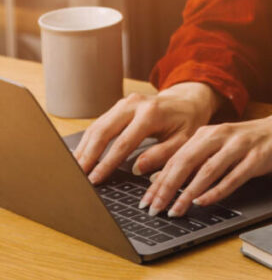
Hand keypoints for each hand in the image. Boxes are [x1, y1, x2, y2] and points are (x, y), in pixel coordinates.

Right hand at [74, 82, 222, 184]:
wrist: (188, 100)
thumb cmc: (187, 122)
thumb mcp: (184, 140)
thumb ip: (163, 154)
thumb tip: (138, 169)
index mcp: (151, 114)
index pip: (123, 143)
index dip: (106, 163)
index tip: (95, 179)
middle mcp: (134, 104)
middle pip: (103, 131)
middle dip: (88, 155)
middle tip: (77, 176)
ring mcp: (124, 103)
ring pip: (97, 126)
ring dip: (84, 148)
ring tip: (75, 169)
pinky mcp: (119, 106)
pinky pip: (100, 123)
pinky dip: (89, 140)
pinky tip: (82, 155)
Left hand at [140, 105, 271, 216]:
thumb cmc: (251, 141)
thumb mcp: (220, 145)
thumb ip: (195, 158)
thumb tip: (162, 179)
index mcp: (207, 133)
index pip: (175, 158)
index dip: (158, 181)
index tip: (145, 201)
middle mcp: (220, 136)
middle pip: (186, 163)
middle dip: (167, 188)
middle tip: (153, 209)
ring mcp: (239, 146)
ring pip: (207, 170)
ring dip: (188, 193)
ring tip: (175, 211)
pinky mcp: (256, 158)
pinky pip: (233, 177)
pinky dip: (217, 190)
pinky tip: (204, 202)